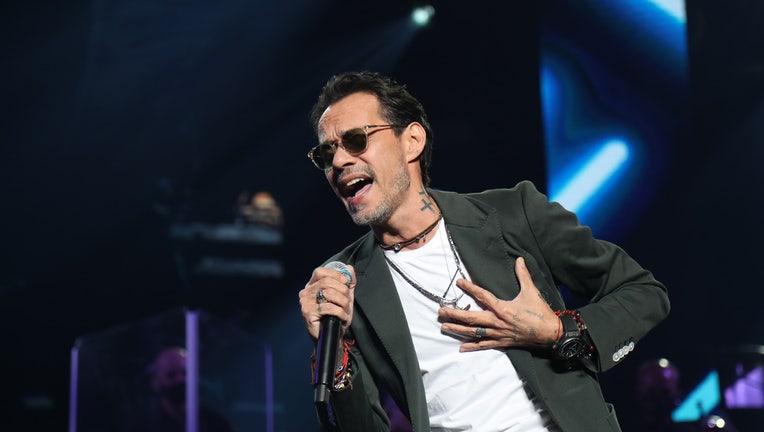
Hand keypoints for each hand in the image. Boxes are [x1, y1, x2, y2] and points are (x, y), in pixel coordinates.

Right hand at [299, 264, 356, 340]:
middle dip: (342, 291)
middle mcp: (306, 292)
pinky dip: (340, 312)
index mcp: (312, 286)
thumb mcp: (345, 297)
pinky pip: (329, 307)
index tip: (345, 282)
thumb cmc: (336, 316)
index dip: (335, 274)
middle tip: (347, 301)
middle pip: (327, 282)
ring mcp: (305, 302)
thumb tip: (349, 268)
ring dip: (343, 302)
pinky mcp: (308, 313)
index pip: (320, 272)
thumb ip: (348, 283)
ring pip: (329, 293)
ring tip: (345, 310)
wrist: (332, 336)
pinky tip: (342, 317)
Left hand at [439, 257, 558, 351]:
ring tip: (444, 327)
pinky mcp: (502, 343)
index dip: (470, 288)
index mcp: (503, 308)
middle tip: (441, 311)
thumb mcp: (531, 292)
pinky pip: (484, 345)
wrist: (551, 333)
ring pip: (474, 333)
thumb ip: (523, 275)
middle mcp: (498, 322)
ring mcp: (499, 334)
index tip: (459, 283)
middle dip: (454, 315)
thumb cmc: (540, 312)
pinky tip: (461, 348)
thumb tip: (519, 259)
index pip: (483, 296)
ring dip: (458, 330)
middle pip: (472, 318)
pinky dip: (472, 347)